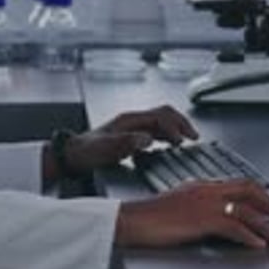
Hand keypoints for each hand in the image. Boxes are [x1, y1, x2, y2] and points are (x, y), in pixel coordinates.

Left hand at [65, 105, 197, 173]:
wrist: (73, 155)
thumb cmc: (86, 151)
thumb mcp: (105, 148)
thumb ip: (126, 143)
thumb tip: (146, 139)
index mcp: (129, 120)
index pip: (160, 116)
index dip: (174, 127)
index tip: (183, 141)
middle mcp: (132, 120)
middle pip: (164, 114)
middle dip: (181, 123)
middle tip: (194, 136)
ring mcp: (132, 126)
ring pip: (161, 120)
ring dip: (176, 127)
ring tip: (188, 139)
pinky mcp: (131, 135)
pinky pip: (155, 129)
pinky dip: (168, 134)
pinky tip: (170, 144)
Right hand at [115, 179, 268, 249]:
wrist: (131, 220)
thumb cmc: (148, 217)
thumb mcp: (177, 205)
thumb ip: (198, 207)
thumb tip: (217, 219)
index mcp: (200, 184)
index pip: (237, 183)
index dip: (258, 194)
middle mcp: (205, 189)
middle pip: (248, 189)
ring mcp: (204, 203)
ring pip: (245, 209)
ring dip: (265, 224)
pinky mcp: (200, 219)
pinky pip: (234, 226)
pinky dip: (250, 235)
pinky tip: (257, 244)